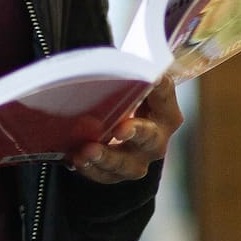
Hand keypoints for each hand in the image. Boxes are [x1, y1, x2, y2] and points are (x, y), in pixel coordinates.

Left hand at [67, 78, 181, 182]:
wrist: (111, 117)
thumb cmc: (122, 94)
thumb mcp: (128, 80)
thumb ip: (130, 72)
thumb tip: (127, 64)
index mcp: (164, 111)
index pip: (163, 95)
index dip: (157, 89)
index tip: (149, 81)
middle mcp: (156, 139)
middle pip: (151, 139)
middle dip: (137, 134)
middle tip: (120, 128)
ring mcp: (137, 159)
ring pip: (128, 166)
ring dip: (107, 159)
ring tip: (87, 151)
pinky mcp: (117, 173)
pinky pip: (106, 176)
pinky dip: (90, 169)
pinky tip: (76, 158)